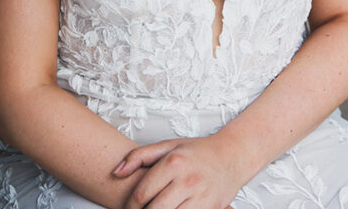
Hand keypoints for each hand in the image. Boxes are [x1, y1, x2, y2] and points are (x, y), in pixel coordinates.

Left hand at [113, 135, 241, 208]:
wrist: (232, 156)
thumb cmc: (198, 151)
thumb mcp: (168, 145)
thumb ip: (139, 156)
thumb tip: (116, 172)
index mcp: (173, 162)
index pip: (141, 194)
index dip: (129, 205)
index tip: (128, 207)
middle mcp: (187, 180)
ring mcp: (200, 197)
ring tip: (157, 208)